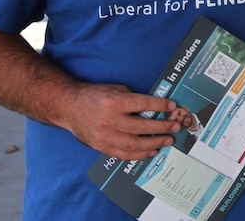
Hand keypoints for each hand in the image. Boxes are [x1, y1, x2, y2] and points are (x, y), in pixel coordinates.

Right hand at [60, 83, 179, 159]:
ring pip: (134, 144)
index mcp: (113, 102)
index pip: (142, 105)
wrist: (68, 107)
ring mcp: (104, 136)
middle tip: (175, 127)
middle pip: (141, 127)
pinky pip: (123, 154)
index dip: (160, 106)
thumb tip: (155, 107)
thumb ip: (133, 99)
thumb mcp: (115, 89)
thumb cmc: (94, 95)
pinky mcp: (100, 147)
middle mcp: (108, 120)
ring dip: (154, 143)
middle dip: (162, 127)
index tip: (172, 107)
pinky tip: (152, 151)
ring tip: (168, 140)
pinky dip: (140, 154)